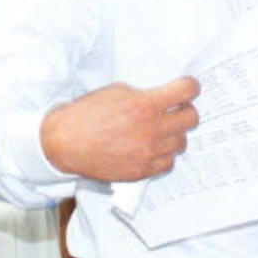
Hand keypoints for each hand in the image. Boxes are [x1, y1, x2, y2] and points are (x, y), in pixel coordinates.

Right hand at [39, 77, 200, 181]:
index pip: (187, 91)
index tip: (187, 87)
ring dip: (174, 134)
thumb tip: (161, 99)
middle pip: (192, 118)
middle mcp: (152, 129)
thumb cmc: (86, 115)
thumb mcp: (116, 92)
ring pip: (182, 142)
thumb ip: (143, 95)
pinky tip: (152, 148)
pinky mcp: (143, 171)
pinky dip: (164, 154)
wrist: (66, 143)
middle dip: (185, 110)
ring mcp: (149, 152)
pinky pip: (169, 162)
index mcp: (146, 104)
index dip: (190, 86)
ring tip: (160, 131)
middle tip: (175, 109)